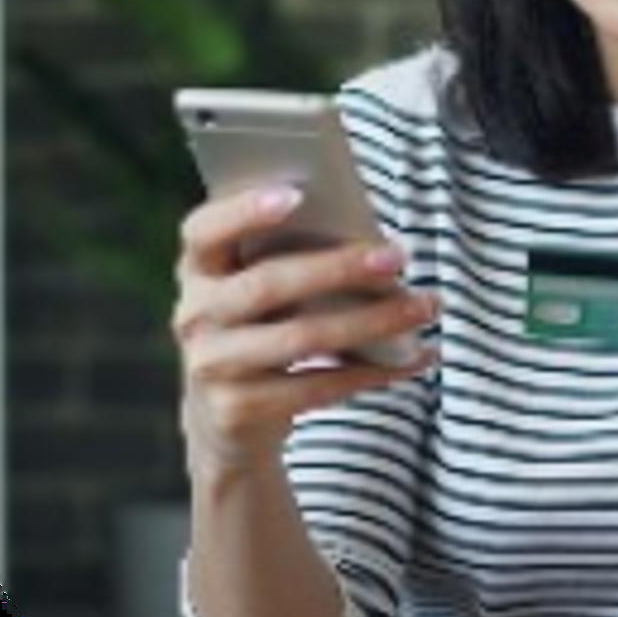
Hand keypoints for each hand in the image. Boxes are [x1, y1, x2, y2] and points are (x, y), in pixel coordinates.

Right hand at [171, 185, 439, 477]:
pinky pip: (315, 387)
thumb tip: (375, 241)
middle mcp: (194, 315)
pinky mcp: (237, 411)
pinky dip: (371, 372)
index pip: (203, 231)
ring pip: (300, 337)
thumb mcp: (261, 292)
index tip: (297, 194)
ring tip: (422, 307)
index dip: (244, 211)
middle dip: (338, 268)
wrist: (226, 422)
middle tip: (398, 257)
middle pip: (267, 284)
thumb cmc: (264, 329)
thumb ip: (292, 258)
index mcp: (199, 270)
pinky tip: (411, 358)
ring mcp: (211, 366)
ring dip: (372, 321)